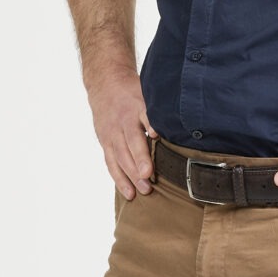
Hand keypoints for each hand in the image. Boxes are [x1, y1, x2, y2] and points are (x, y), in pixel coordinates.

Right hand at [88, 66, 155, 197]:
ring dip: (128, 177)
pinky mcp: (105, 142)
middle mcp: (121, 122)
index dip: (146, 144)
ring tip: (139, 193)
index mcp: (135, 109)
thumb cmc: (133, 92)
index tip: (151, 159)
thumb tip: (172, 130)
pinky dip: (118, 178)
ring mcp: (111, 133)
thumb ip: (158, 113)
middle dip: (137, 166)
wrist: (105, 83)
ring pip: (118, 158)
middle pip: (128, 147)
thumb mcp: (148, 94)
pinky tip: (128, 192)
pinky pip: (110, 162)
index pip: (141, 127)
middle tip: (147, 184)